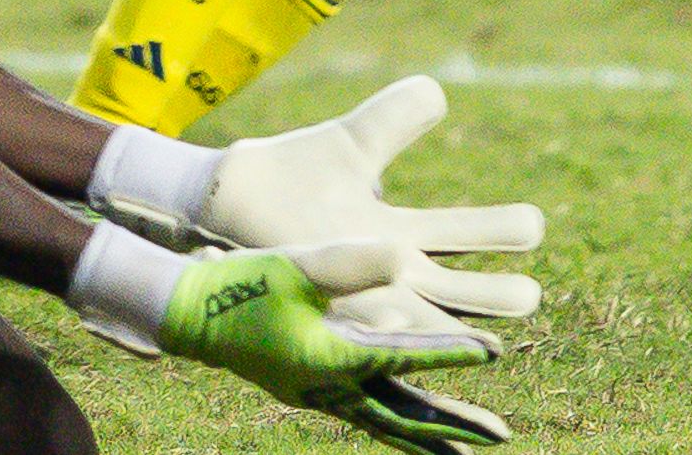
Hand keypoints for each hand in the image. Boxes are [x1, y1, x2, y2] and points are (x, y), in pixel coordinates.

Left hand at [149, 76, 547, 317]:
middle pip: (458, 291)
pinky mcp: (322, 304)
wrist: (223, 197)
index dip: (501, 232)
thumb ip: (393, 117)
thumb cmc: (288, 177)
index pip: (465, 236)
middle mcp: (386, 272)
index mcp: (400, 235)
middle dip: (497, 295)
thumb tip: (439, 91)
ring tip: (490, 327)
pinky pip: (366, 329)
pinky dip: (395, 332)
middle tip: (530, 291)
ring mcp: (357, 293)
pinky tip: (414, 326)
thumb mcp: (352, 145)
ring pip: (421, 320)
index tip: (534, 224)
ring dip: (454, 324)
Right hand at [160, 245, 510, 450]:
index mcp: (329, 357)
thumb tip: (402, 256)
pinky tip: (414, 422)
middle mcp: (330, 387)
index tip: (492, 352)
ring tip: (471, 449)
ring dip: (430, 435)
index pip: (403, 357)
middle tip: (502, 438)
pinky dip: (398, 421)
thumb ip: (348, 263)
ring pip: (388, 421)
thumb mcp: (294, 266)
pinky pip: (368, 412)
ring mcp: (321, 394)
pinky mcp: (313, 389)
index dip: (450, 354)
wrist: (190, 314)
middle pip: (404, 414)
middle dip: (453, 426)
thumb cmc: (240, 284)